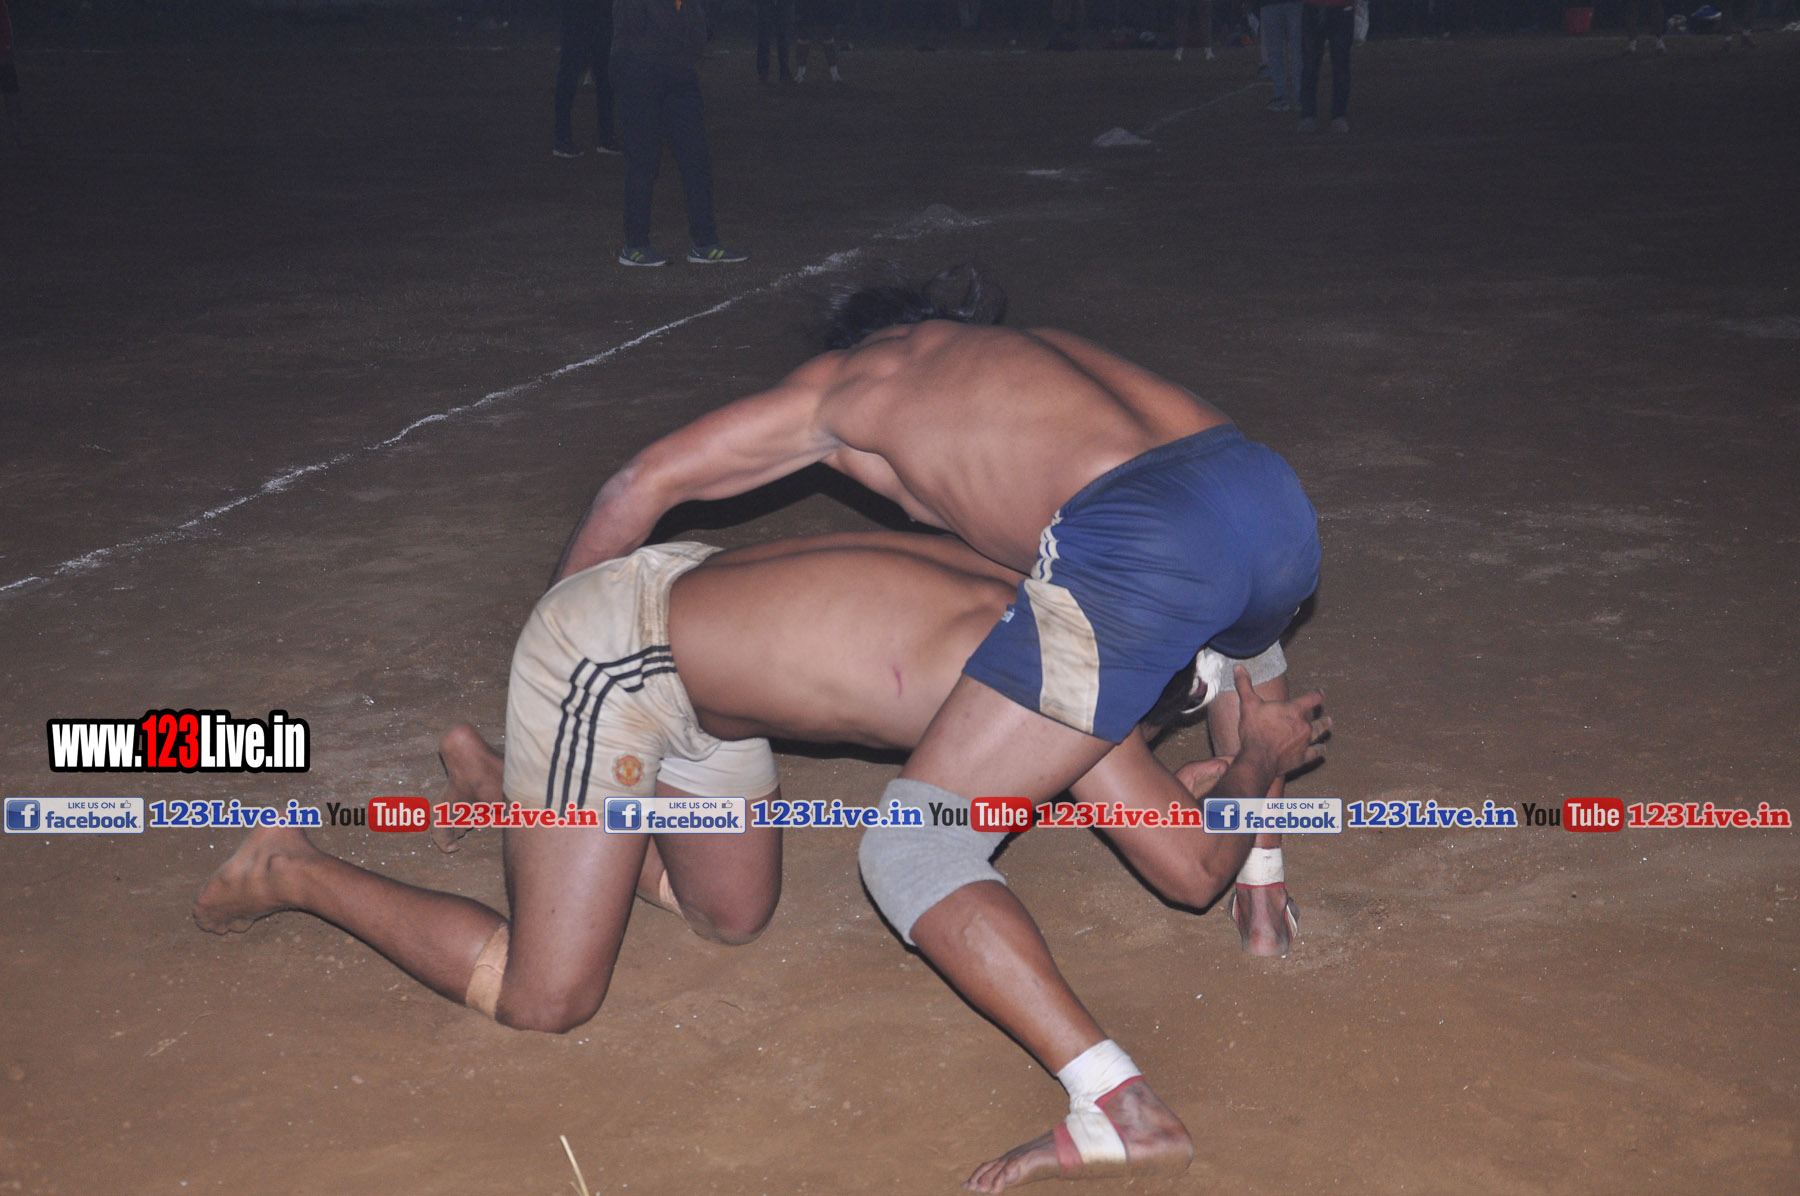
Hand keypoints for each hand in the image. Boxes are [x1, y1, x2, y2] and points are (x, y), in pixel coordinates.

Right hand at [1231, 665, 1328, 780]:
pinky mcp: (1303, 756)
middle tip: (1325, 713)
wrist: (1258, 758)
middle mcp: (1303, 724)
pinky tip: (1323, 749)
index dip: (1317, 695)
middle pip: (1316, 716)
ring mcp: (1305, 741)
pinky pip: (1315, 752)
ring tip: (1329, 723)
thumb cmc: (1254, 731)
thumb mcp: (1247, 704)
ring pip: (1319, 732)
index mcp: (1293, 709)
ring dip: (1324, 727)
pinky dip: (1320, 750)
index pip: (1312, 698)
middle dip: (1319, 713)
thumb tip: (1238, 667)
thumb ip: (1244, 685)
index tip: (1320, 693)